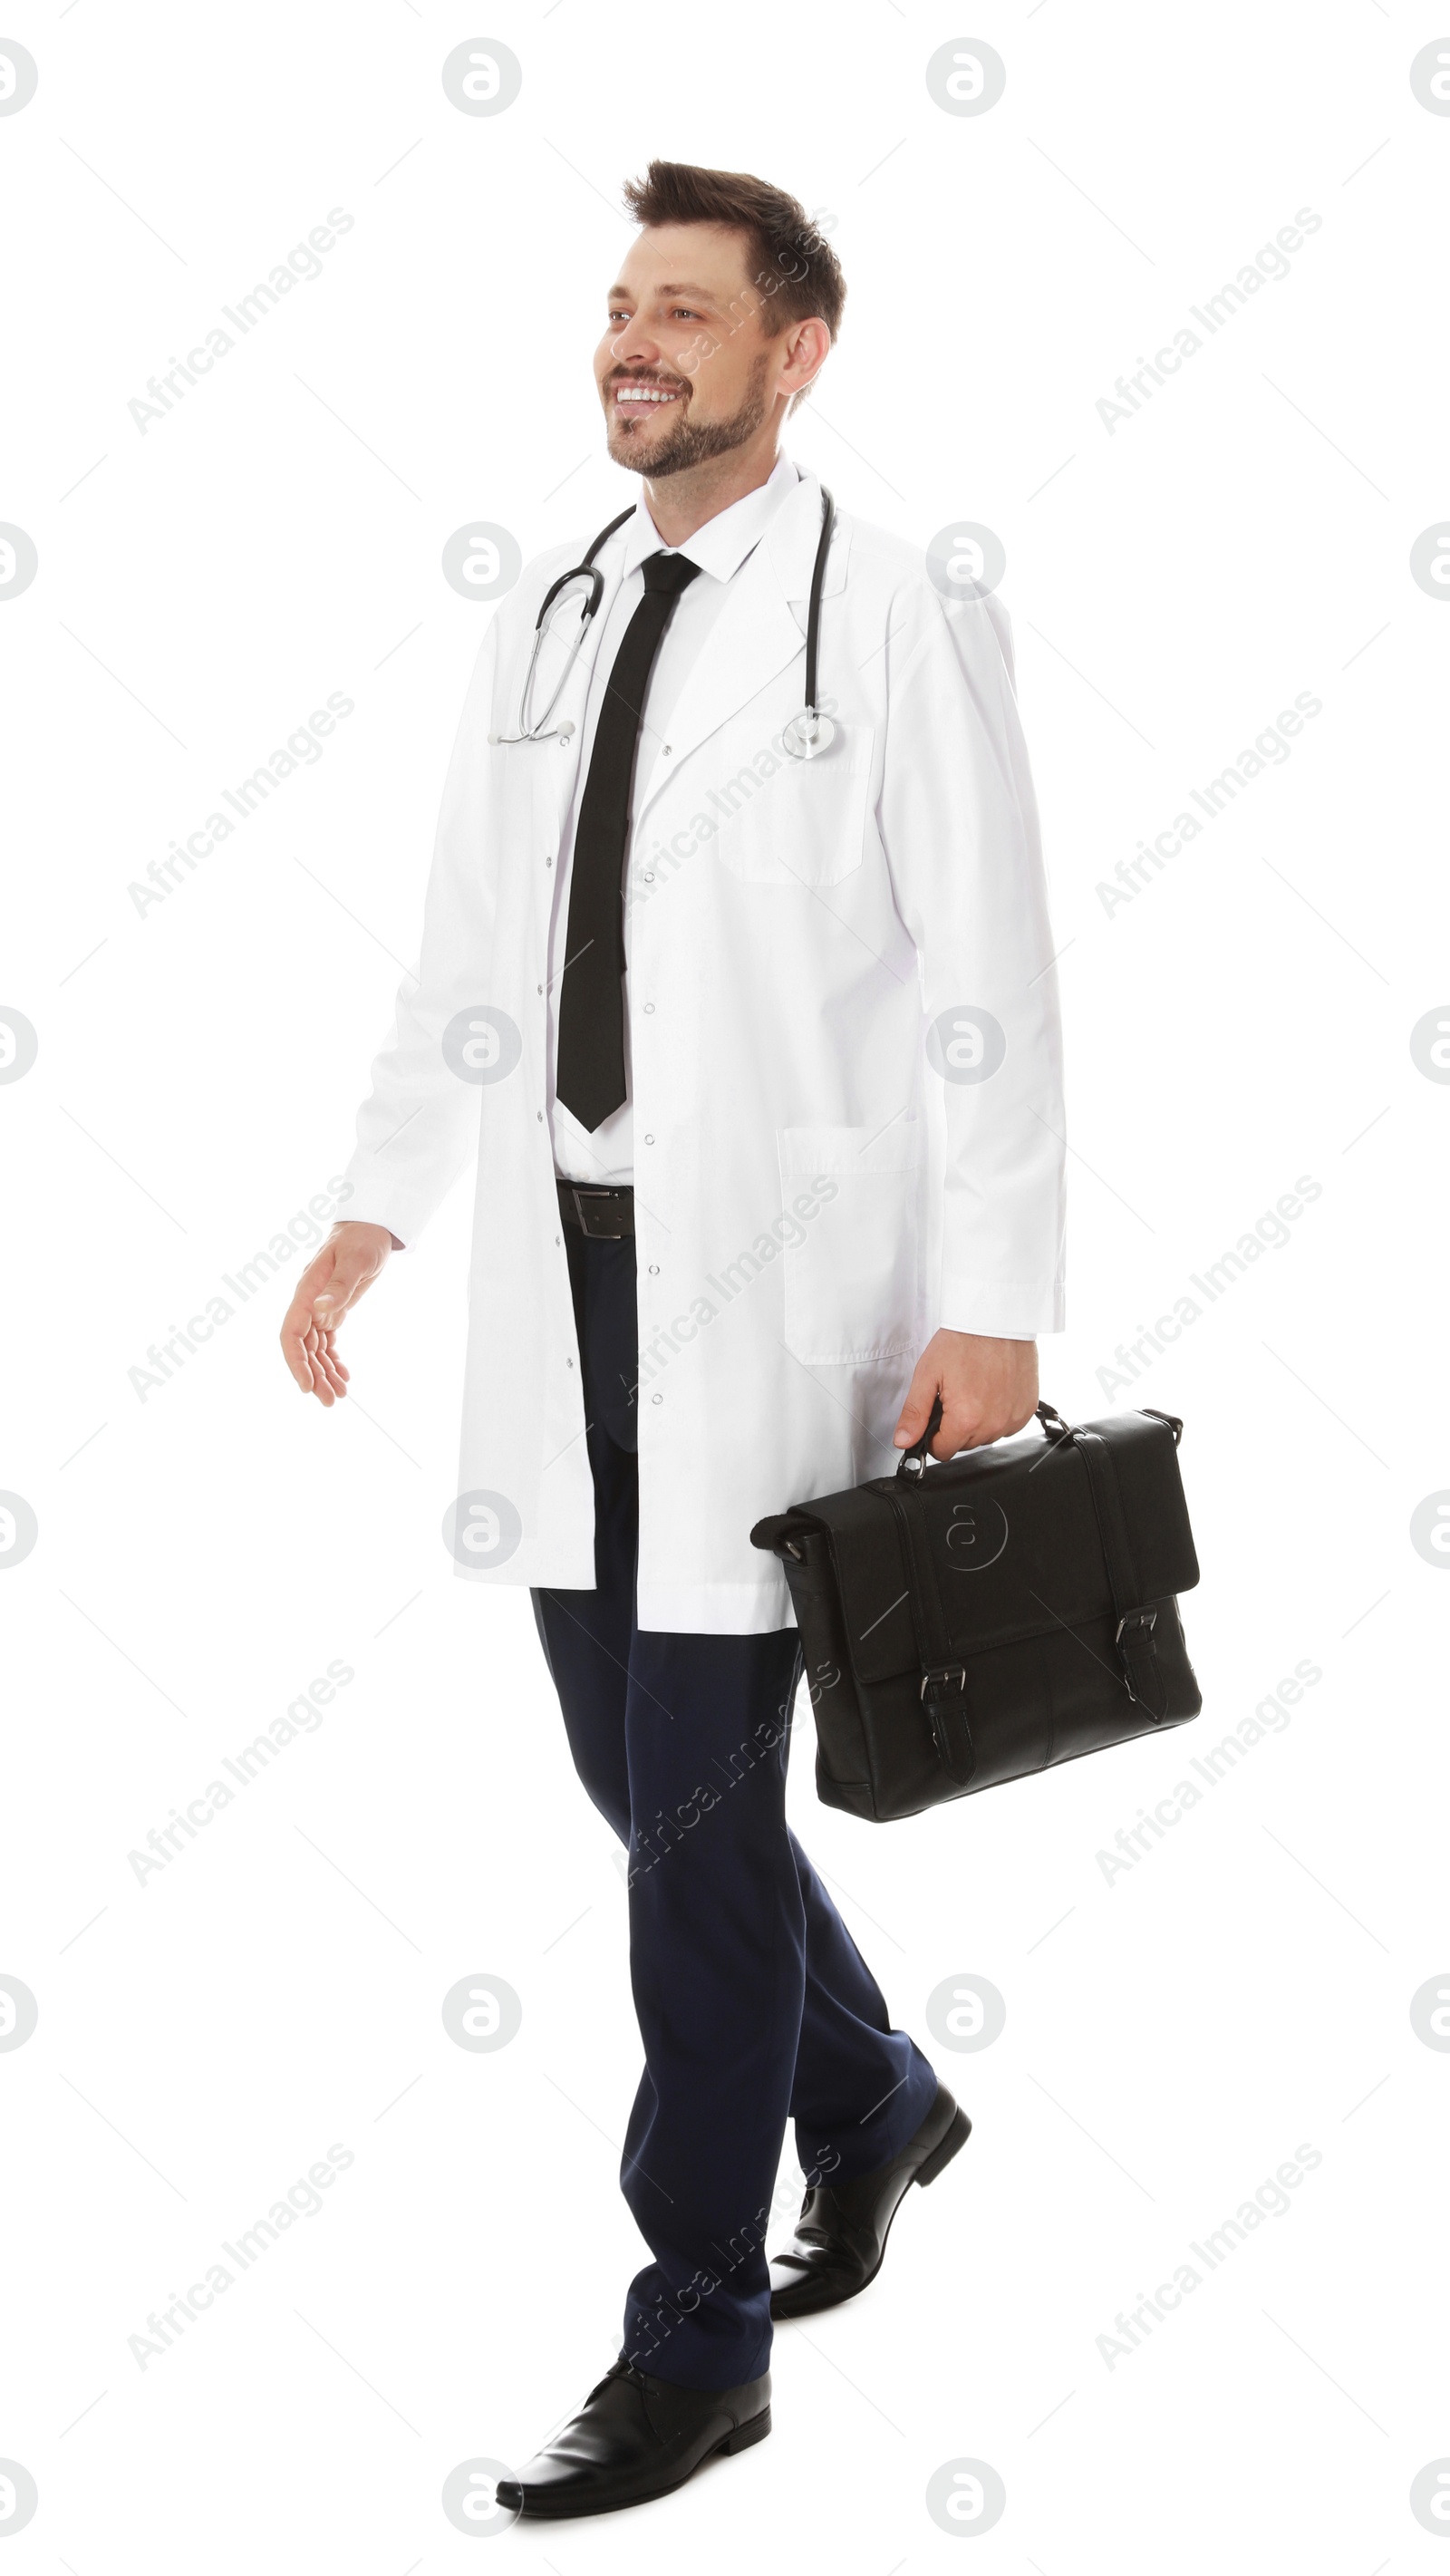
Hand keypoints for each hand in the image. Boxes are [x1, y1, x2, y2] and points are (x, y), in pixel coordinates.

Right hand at [280, 1221, 396, 1405]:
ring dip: (325, 1373)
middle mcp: (309, 1303)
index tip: (306, 1386)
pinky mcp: (332, 1311)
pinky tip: (344, 1376)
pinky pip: (327, 1342)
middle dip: (314, 1376)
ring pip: (316, 1349)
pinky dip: (333, 1360)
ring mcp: (319, 1308)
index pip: (292, 1334)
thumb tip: (321, 1310)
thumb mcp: (355, 1260)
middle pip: (303, 1348)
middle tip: (331, 1402)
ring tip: (340, 1396)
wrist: (369, 1227)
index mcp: (307, 1292)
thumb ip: (339, 1286)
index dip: (296, 1361)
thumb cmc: (361, 1239)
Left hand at [893, 1329, 1038, 1459]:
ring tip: (975, 1389)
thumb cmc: (964, 1341)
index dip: (933, 1437)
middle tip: (955, 1395)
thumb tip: (904, 1441)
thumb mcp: (928, 1375)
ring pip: (987, 1436)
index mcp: (966, 1419)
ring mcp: (1014, 1418)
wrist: (997, 1319)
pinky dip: (998, 1413)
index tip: (935, 1418)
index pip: (942, 1452)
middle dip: (955, 1426)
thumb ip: (914, 1413)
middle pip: (965, 1444)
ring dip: (978, 1421)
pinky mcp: (1028, 1409)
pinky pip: (1007, 1425)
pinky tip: (993, 1390)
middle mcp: (993, 1423)